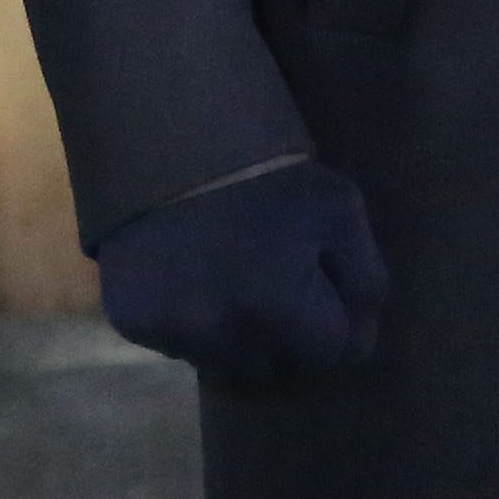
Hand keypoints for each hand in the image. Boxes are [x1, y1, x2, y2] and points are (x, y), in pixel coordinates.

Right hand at [94, 159, 386, 383]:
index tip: (315, 276)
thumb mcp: (338, 207)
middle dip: (284, 329)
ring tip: (227, 273)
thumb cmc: (266, 173)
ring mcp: (172, 332)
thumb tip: (359, 338)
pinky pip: (178, 345)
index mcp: (282, 309)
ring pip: (227, 360)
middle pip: (280, 363)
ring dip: (234, 331)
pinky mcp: (132, 323)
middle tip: (268, 270)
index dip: (334, 311)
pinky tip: (187, 275)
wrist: (164, 135)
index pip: (338, 349)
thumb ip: (366, 280)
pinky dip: (187, 320)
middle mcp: (224, 335)